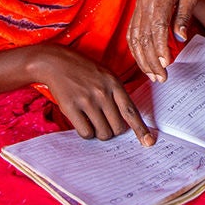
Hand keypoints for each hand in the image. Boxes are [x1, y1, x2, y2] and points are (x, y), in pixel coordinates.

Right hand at [35, 44, 154, 146]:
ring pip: (103, 133)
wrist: (56, 62)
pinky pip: (86, 133)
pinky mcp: (71, 107)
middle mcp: (102, 92)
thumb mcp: (106, 75)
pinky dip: (87, 133)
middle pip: (117, 127)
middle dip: (114, 131)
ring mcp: (87, 100)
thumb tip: (126, 121)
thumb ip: (116, 94)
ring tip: (94, 122)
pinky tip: (83, 123)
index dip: (141, 129)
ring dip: (100, 133)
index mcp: (114, 83)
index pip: (131, 111)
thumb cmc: (83, 70)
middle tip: (106, 125)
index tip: (148, 142)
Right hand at [128, 0, 198, 81]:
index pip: (158, 27)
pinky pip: (131, 32)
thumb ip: (185, 14)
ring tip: (153, 75)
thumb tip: (180, 37)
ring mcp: (139, 7)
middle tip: (161, 78)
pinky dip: (135, 50)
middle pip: (144, 37)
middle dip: (151, 60)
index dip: (160, 47)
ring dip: (142, 59)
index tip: (166, 64)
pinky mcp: (137, 10)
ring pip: (135, 37)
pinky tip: (143, 62)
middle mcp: (145, 3)